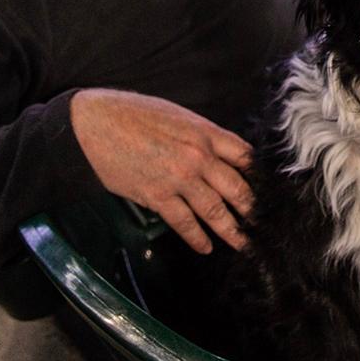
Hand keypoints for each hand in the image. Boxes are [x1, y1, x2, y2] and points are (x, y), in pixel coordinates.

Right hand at [70, 88, 251, 253]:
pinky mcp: (157, 195)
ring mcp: (179, 178)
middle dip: (252, 209)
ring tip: (243, 244)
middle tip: (262, 224)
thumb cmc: (132, 114)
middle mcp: (198, 156)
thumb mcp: (176, 115)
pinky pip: (184, 222)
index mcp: (205, 132)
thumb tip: (215, 153)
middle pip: (238, 188)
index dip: (258, 176)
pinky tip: (205, 246)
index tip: (266, 190)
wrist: (94, 123)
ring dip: (231, 231)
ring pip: (215, 210)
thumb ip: (199, 135)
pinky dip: (197, 237)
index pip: (245, 156)